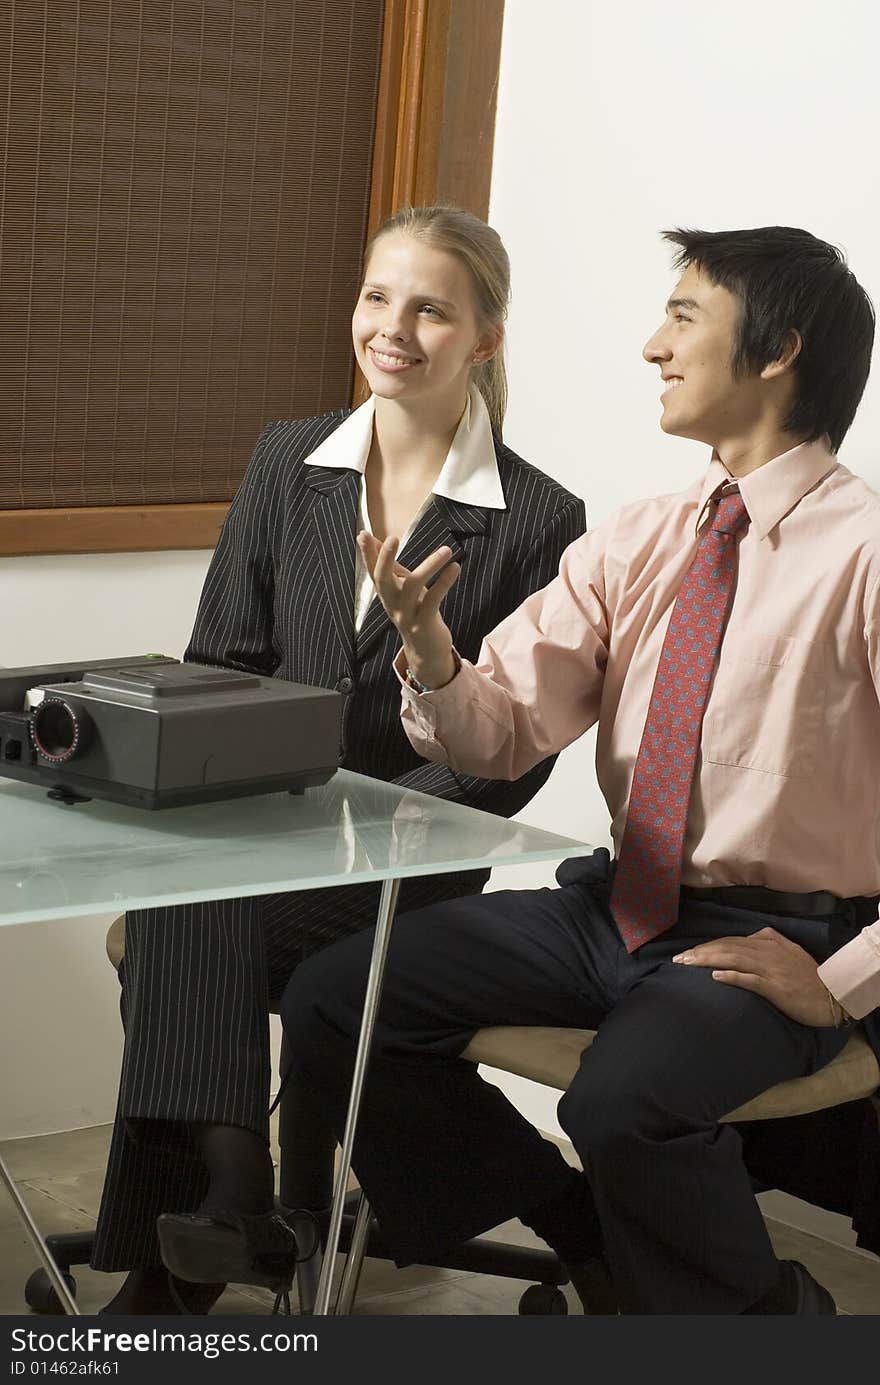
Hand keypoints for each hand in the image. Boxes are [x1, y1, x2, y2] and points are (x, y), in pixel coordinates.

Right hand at [357, 531, 458, 689]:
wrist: (425, 651)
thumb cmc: (415, 612)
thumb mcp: (402, 589)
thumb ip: (392, 567)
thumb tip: (379, 540)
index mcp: (386, 594)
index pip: (373, 570)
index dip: (367, 553)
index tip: (362, 534)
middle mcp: (392, 603)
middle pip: (383, 579)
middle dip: (385, 558)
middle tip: (392, 538)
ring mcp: (407, 614)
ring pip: (413, 586)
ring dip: (429, 565)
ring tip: (446, 550)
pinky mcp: (424, 623)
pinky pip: (433, 599)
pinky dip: (444, 582)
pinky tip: (455, 567)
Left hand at [672, 926, 836, 1026]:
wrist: (831, 996)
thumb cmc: (809, 976)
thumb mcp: (790, 951)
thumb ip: (770, 940)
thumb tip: (750, 936)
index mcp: (769, 943)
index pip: (731, 941)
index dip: (708, 946)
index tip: (689, 953)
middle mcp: (768, 953)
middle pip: (727, 948)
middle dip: (700, 952)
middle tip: (678, 959)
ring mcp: (771, 970)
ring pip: (734, 959)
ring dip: (708, 960)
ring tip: (688, 964)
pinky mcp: (776, 988)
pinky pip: (750, 980)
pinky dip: (732, 976)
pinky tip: (715, 976)